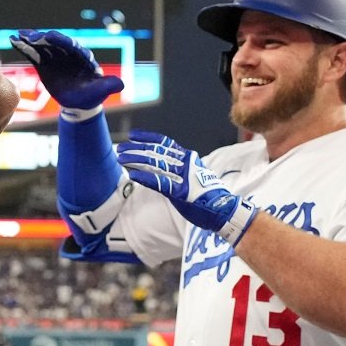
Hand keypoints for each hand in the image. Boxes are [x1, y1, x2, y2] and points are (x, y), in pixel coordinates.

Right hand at [8, 30, 123, 111]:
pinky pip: (35, 53)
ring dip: (31, 40)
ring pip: (43, 45)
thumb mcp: (100, 92)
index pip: (72, 46)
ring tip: (19, 35)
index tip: (49, 36)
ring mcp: (56, 56)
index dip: (61, 41)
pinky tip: (14, 40)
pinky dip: (25, 47)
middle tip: (30, 36)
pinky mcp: (46, 62)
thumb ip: (108, 86)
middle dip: (43, 38)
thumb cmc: (91, 96)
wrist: (80, 101)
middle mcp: (68, 53)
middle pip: (55, 43)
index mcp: (82, 57)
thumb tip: (120, 84)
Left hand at [115, 130, 243, 234]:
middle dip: (136, 149)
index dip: (148, 137)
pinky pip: (160, 182)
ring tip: (122, 158)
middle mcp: (186, 163)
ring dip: (137, 160)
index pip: (165, 143)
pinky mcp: (182, 192)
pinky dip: (145, 178)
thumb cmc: (208, 196)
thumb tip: (161, 167)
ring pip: (156, 163)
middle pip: (157, 151)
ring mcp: (184, 176)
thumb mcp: (193, 176)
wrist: (225, 210)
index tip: (132, 135)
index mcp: (189, 158)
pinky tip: (133, 175)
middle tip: (120, 148)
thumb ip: (179, 170)